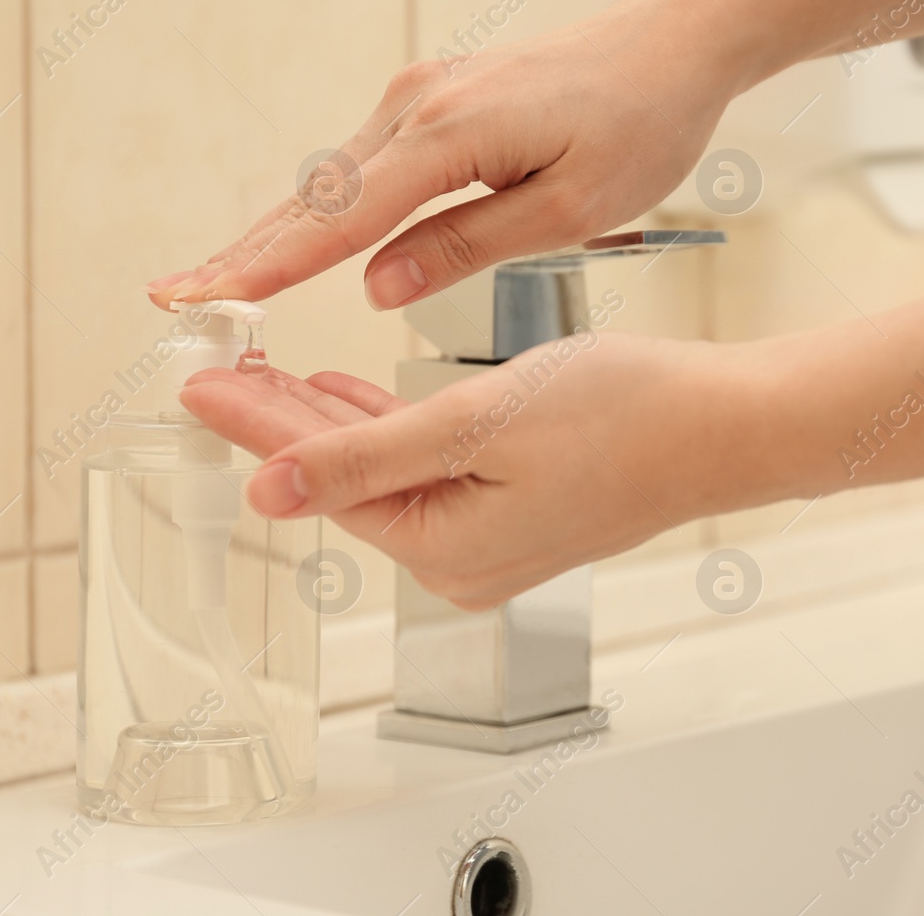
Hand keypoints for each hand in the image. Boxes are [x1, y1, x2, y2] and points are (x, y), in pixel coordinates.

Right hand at [147, 4, 733, 311]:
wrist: (669, 43)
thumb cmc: (639, 124)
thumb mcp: (570, 208)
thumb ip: (466, 245)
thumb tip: (374, 287)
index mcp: (452, 134)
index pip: (343, 217)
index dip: (272, 267)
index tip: (208, 301)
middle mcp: (419, 105)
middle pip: (313, 194)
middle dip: (241, 251)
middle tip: (170, 297)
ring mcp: (421, 96)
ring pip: (328, 179)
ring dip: (270, 233)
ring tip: (209, 284)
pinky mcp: (432, 99)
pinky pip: (359, 163)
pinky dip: (316, 208)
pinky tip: (285, 241)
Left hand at [179, 333, 784, 608]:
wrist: (726, 426)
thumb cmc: (625, 419)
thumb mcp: (477, 425)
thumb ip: (365, 457)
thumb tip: (270, 490)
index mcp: (444, 547)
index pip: (320, 479)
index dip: (254, 424)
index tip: (197, 384)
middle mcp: (460, 558)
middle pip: (346, 478)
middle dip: (281, 421)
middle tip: (223, 366)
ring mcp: (491, 537)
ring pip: (386, 468)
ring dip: (331, 419)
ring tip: (268, 372)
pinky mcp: (516, 509)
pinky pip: (430, 467)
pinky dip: (390, 426)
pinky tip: (355, 397)